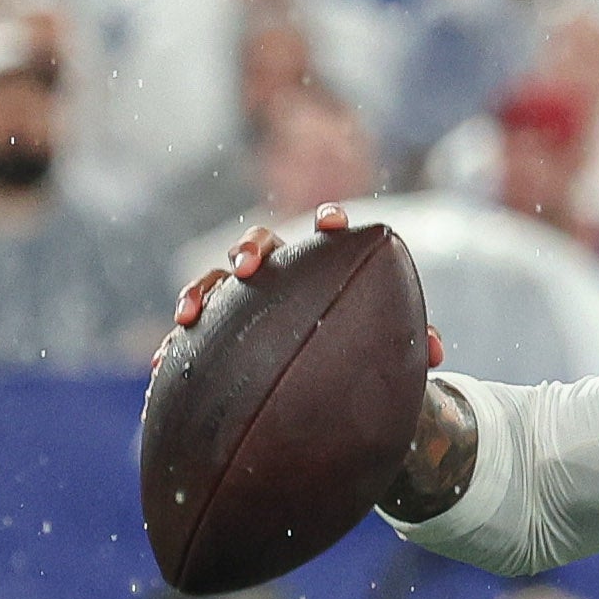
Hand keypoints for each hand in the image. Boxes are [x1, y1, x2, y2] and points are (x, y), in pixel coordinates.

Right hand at [169, 203, 449, 371]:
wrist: (327, 377)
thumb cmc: (361, 350)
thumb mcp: (387, 349)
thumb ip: (410, 344)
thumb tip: (435, 354)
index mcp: (323, 265)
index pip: (326, 233)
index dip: (328, 222)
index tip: (332, 223)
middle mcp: (281, 271)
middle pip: (260, 242)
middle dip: (251, 248)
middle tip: (250, 266)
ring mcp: (245, 296)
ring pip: (216, 278)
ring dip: (202, 290)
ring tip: (188, 315)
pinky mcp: (219, 325)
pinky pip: (195, 328)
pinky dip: (179, 342)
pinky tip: (163, 360)